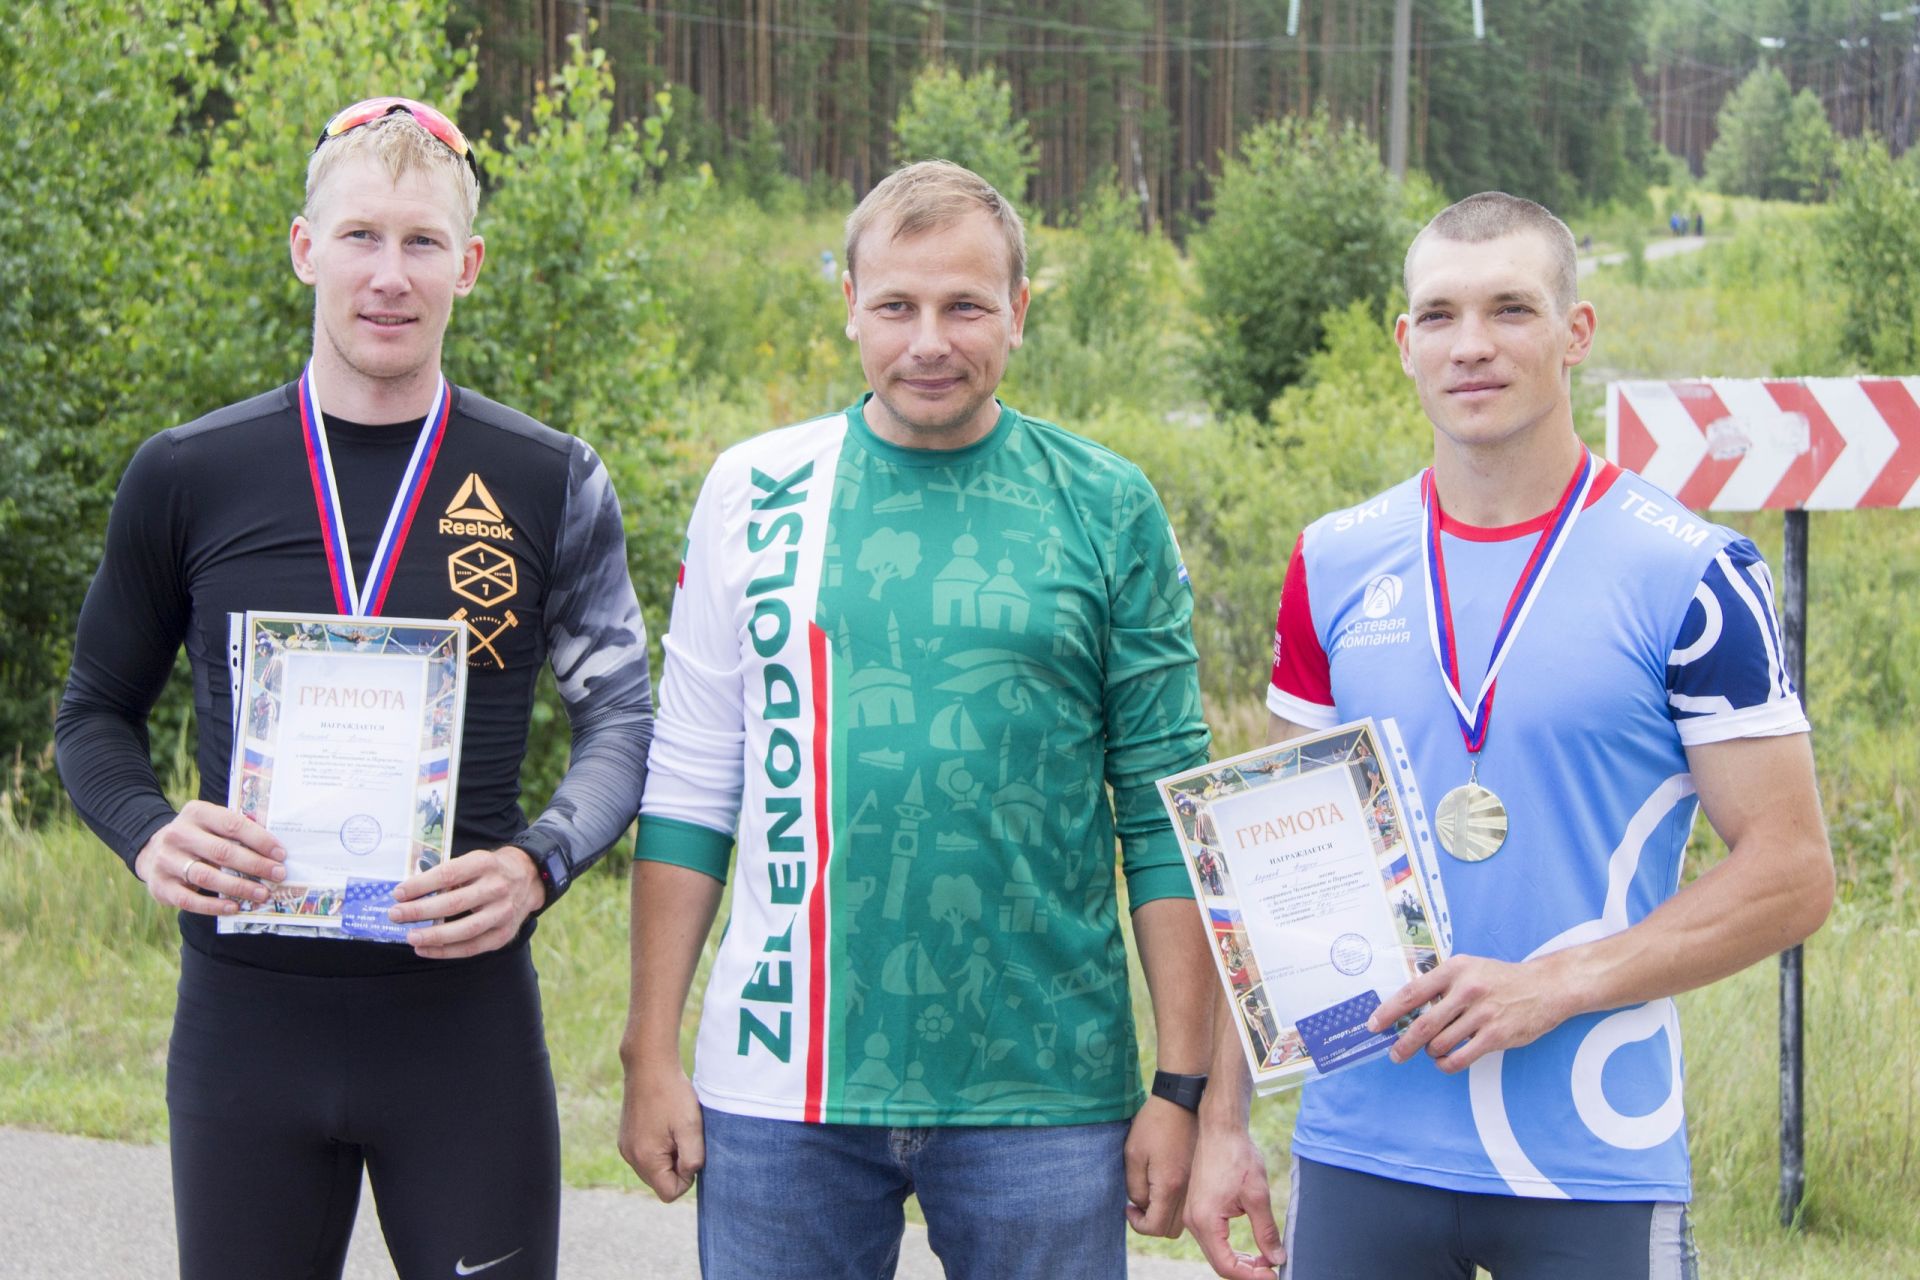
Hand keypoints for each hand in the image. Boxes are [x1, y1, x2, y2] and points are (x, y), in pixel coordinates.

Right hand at [133, 800, 287, 915]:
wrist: (151, 850)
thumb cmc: (197, 837)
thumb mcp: (211, 824)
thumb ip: (236, 831)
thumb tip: (276, 850)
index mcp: (196, 813)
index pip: (232, 824)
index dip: (259, 839)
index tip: (280, 854)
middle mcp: (178, 834)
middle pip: (222, 852)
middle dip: (255, 865)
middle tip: (278, 875)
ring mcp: (166, 861)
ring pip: (207, 876)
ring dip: (239, 888)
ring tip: (262, 894)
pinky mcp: (160, 886)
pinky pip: (189, 900)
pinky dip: (214, 906)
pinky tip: (234, 907)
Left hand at [392, 846, 545, 959]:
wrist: (530, 878)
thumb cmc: (490, 870)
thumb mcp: (474, 861)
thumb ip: (449, 874)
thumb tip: (410, 893)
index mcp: (485, 864)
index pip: (448, 874)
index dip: (421, 885)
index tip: (398, 893)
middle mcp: (497, 888)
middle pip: (453, 903)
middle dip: (419, 911)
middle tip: (395, 915)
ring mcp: (503, 913)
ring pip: (464, 929)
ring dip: (433, 936)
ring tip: (410, 937)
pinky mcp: (504, 934)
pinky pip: (472, 947)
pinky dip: (446, 952)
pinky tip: (425, 950)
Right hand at [617, 1057, 703, 1201]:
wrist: (649, 1064)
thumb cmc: (673, 1095)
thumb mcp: (690, 1127)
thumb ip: (692, 1159)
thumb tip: (688, 1175)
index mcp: (645, 1159)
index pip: (670, 1193)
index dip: (687, 1177)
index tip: (691, 1150)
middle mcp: (631, 1157)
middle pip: (660, 1182)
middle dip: (677, 1166)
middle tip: (683, 1136)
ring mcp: (626, 1147)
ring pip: (654, 1169)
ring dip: (668, 1155)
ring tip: (674, 1128)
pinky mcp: (626, 1137)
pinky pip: (646, 1155)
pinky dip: (659, 1146)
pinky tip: (665, 1123)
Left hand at [1124, 1095, 1196, 1237]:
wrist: (1181, 1101)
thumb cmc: (1154, 1124)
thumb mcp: (1133, 1155)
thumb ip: (1135, 1188)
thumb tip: (1141, 1206)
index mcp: (1170, 1187)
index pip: (1155, 1227)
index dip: (1138, 1224)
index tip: (1128, 1208)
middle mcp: (1188, 1191)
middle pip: (1171, 1230)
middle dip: (1152, 1223)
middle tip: (1138, 1204)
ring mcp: (1197, 1185)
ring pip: (1182, 1220)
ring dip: (1165, 1215)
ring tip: (1151, 1194)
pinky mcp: (1201, 1177)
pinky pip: (1189, 1204)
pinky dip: (1176, 1204)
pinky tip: (1164, 1185)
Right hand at [1184, 1123, 1283, 1278]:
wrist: (1220, 1129)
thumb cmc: (1237, 1156)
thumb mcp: (1257, 1195)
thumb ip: (1266, 1231)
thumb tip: (1277, 1259)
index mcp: (1205, 1221)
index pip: (1226, 1266)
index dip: (1251, 1276)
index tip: (1273, 1275)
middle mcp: (1193, 1222)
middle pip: (1219, 1263)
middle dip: (1247, 1272)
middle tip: (1272, 1271)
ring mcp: (1192, 1215)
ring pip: (1215, 1253)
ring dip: (1239, 1262)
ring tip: (1265, 1261)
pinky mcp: (1197, 1209)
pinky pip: (1212, 1240)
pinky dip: (1231, 1249)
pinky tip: (1250, 1248)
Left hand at [1368, 952, 1571, 1072]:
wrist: (1546, 987)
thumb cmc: (1501, 979)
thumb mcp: (1470, 969)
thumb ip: (1442, 984)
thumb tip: (1408, 1008)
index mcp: (1455, 970)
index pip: (1413, 992)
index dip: (1389, 1011)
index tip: (1374, 1024)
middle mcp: (1467, 990)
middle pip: (1423, 1024)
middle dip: (1404, 1043)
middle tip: (1395, 1054)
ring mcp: (1482, 1014)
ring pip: (1441, 1043)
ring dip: (1430, 1052)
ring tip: (1432, 1051)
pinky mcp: (1496, 1035)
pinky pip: (1461, 1057)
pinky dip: (1447, 1064)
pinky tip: (1445, 1062)